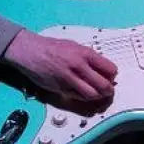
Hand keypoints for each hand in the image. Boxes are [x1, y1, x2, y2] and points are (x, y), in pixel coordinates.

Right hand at [2, 29, 117, 106]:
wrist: (30, 51)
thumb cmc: (52, 47)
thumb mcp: (75, 46)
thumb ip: (89, 57)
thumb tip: (102, 67)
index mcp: (85, 54)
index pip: (110, 69)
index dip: (112, 75)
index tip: (112, 77)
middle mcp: (79, 66)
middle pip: (103, 84)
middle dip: (109, 89)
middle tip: (109, 90)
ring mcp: (69, 79)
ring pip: (91, 94)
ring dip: (98, 96)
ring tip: (99, 95)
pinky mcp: (60, 88)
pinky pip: (78, 97)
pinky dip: (84, 97)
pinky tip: (85, 94)